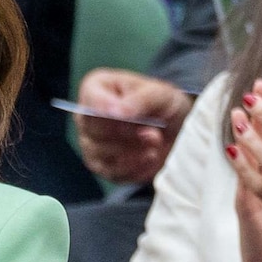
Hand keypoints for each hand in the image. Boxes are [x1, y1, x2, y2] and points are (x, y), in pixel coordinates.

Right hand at [74, 69, 192, 183]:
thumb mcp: (160, 94)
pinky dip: (135, 168)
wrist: (174, 129)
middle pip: (95, 131)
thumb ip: (140, 100)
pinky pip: (112, 173)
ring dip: (134, 152)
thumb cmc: (162, 104)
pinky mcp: (102, 167)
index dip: (108, 111)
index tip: (127, 116)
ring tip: (155, 144)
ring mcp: (91, 144)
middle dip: (128, 135)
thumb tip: (116, 113)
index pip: (91, 101)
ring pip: (102, 154)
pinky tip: (151, 158)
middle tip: (154, 134)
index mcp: (96, 88)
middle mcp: (87, 117)